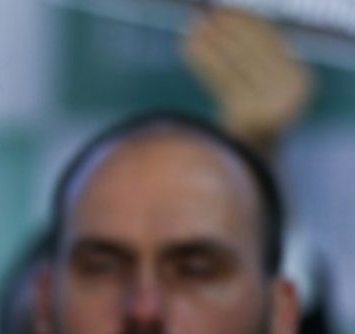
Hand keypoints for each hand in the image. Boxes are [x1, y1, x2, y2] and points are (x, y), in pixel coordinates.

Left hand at [182, 8, 312, 156]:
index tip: (224, 11)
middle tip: (202, 17)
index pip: (272, 40)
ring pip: (233, 61)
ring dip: (210, 41)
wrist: (250, 164)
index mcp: (300, 80)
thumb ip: (253, 60)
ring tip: (191, 28)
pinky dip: (202, 58)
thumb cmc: (251, 123)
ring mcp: (271, 104)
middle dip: (224, 29)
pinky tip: (186, 46)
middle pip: (251, 48)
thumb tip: (228, 20)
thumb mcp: (262, 89)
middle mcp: (291, 90)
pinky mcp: (247, 114)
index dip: (246, 22)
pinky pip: (220, 78)